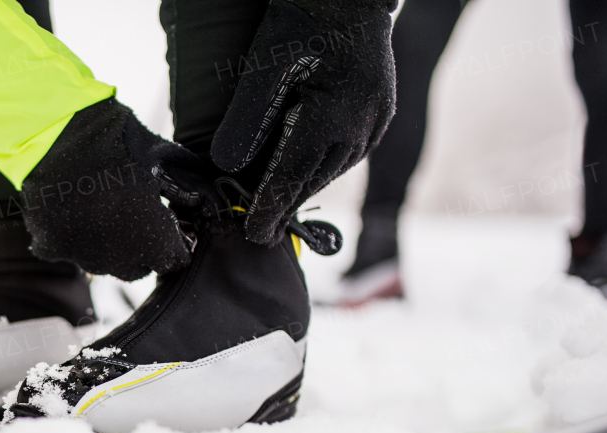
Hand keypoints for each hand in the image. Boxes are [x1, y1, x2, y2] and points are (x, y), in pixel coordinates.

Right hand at [21, 98, 210, 281]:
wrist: (55, 132)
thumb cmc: (115, 141)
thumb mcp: (163, 157)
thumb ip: (188, 185)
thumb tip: (205, 200)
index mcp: (153, 240)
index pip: (175, 260)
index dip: (176, 241)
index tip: (170, 225)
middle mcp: (119, 258)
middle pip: (140, 267)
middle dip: (144, 247)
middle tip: (138, 214)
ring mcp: (83, 256)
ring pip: (105, 263)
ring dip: (111, 245)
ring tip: (105, 207)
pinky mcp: (53, 247)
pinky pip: (72, 251)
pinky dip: (77, 236)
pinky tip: (77, 209)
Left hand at [211, 0, 396, 244]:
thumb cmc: (304, 18)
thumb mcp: (265, 64)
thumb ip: (245, 117)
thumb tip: (225, 166)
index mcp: (331, 117)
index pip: (292, 179)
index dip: (270, 211)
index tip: (254, 237)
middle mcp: (360, 126)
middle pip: (313, 181)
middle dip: (285, 205)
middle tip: (259, 229)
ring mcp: (376, 121)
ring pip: (332, 170)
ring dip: (304, 188)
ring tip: (277, 206)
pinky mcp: (381, 114)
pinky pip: (348, 154)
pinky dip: (322, 167)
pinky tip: (303, 171)